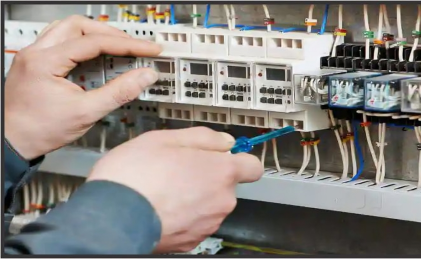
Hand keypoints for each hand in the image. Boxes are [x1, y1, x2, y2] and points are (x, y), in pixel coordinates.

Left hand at [5, 15, 161, 159]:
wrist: (13, 143)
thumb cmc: (39, 130)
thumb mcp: (86, 113)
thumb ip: (118, 92)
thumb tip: (143, 77)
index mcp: (45, 62)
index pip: (94, 42)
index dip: (127, 45)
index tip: (147, 49)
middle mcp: (36, 52)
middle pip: (80, 26)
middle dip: (111, 35)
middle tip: (134, 47)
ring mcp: (34, 56)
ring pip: (69, 29)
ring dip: (95, 36)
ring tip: (117, 49)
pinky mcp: (37, 63)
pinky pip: (62, 42)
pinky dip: (83, 45)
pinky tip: (95, 59)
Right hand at [87, 127, 263, 252]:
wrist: (111, 217)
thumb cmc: (134, 177)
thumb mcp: (166, 138)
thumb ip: (203, 137)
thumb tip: (224, 141)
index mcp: (220, 171)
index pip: (253, 166)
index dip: (240, 158)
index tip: (228, 156)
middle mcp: (220, 200)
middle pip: (226, 184)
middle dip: (208, 175)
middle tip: (180, 168)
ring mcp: (207, 223)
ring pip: (210, 204)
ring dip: (195, 195)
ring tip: (165, 188)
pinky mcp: (192, 241)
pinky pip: (196, 222)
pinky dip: (184, 215)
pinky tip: (162, 206)